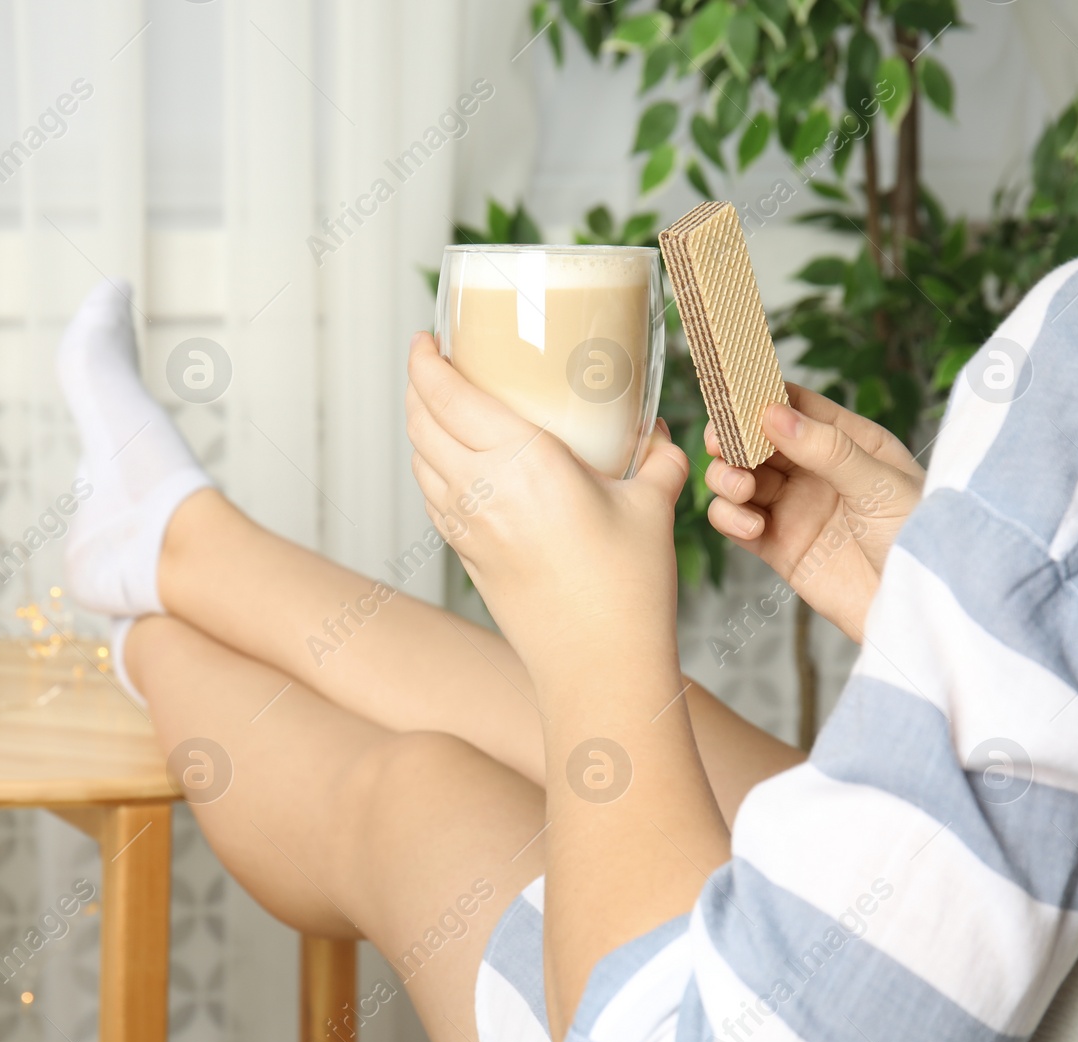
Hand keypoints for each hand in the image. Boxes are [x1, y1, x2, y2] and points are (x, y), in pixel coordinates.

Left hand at [405, 332, 691, 675]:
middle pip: (421, 422)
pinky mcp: (466, 556)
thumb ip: (657, 459)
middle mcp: (482, 491)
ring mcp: (466, 527)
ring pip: (419, 460)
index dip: (425, 361)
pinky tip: (453, 463)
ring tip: (441, 406)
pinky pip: (432, 496)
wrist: (596, 667)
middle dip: (418, 385)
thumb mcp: (652, 507)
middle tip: (436, 363)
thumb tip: (659, 433)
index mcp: (524, 464)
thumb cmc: (627, 589)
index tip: (427, 338)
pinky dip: (431, 467)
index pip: (448, 396)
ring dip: (420, 425)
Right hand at [703, 383, 923, 640]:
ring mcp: (794, 508)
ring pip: (740, 478)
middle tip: (722, 443)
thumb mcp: (878, 484)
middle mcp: (816, 471)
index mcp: (849, 442)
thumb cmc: (918, 540)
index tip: (733, 391)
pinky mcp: (778, 546)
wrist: (916, 610)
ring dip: (728, 478)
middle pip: (757, 440)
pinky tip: (750, 525)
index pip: (797, 405)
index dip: (761, 395)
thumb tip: (773, 413)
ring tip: (741, 488)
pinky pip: (737, 522)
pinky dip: (730, 518)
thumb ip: (825, 448)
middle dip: (733, 438)